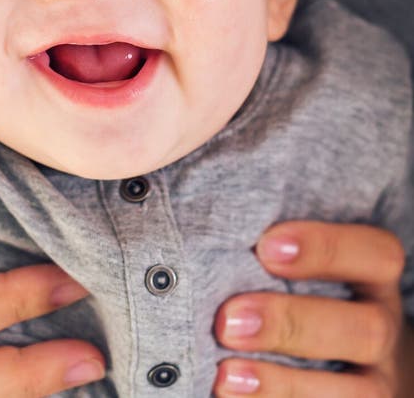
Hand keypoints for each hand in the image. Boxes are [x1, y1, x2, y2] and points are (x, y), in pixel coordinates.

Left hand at [212, 220, 410, 396]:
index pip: (376, 254)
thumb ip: (272, 241)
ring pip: (355, 392)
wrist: (347, 359)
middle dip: (291, 323)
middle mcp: (384, 327)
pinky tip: (231, 396)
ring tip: (224, 374)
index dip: (325, 248)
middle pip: (364, 328)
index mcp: (373, 276)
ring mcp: (379, 381)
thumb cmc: (302, 287)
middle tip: (227, 320)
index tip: (265, 244)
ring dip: (283, 383)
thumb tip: (197, 203)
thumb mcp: (304, 263)